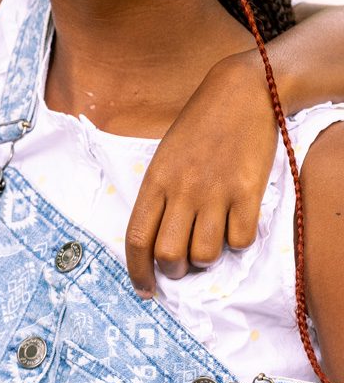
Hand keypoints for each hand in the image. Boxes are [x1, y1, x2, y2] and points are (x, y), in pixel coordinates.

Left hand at [125, 50, 278, 294]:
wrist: (242, 92)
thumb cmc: (200, 124)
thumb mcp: (166, 155)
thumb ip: (160, 194)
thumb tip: (158, 239)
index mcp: (155, 180)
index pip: (136, 239)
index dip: (137, 272)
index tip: (145, 290)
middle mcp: (182, 190)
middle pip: (168, 255)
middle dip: (173, 271)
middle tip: (181, 265)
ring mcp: (215, 193)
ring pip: (204, 255)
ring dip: (205, 259)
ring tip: (209, 241)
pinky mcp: (247, 193)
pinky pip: (240, 240)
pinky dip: (237, 242)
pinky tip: (236, 223)